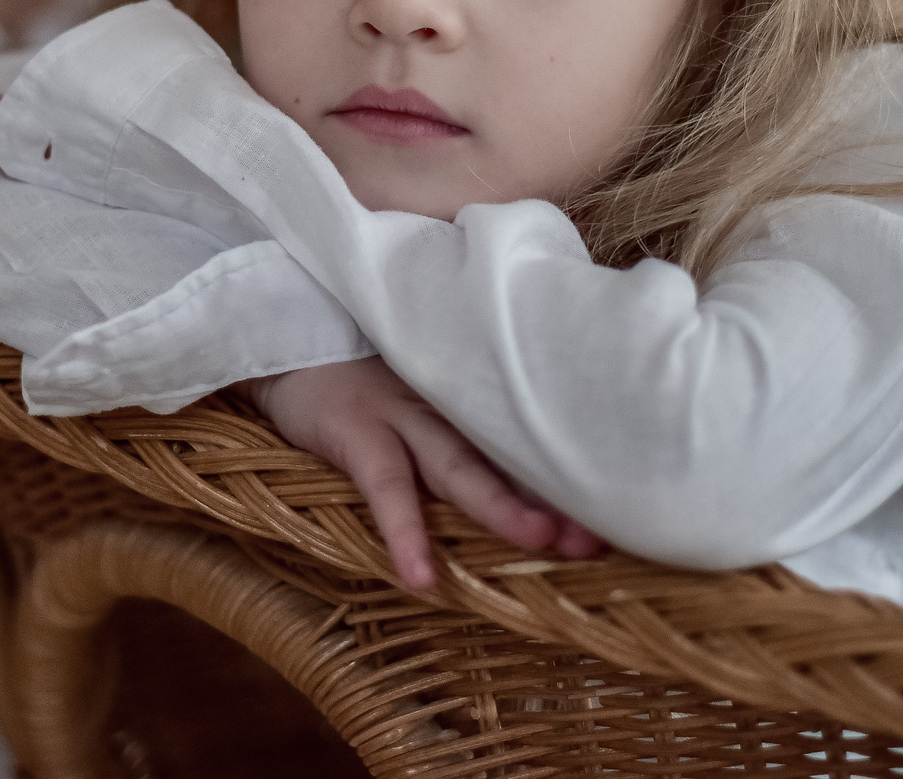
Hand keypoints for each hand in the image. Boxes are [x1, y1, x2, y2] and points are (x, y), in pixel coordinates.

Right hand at [246, 358, 601, 589]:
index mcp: (464, 394)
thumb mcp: (423, 372)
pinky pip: (384, 488)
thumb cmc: (357, 358)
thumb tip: (532, 438)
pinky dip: (405, 534)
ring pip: (459, 468)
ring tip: (544, 541)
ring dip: (502, 506)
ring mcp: (399, 414)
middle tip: (601, 535)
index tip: (620, 504)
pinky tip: (421, 578)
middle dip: (554, 495)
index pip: (526, 432)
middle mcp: (443, 403)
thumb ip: (470, 396)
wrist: (282, 324)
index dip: (569, 470)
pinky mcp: (354, 429)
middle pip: (508, 452)